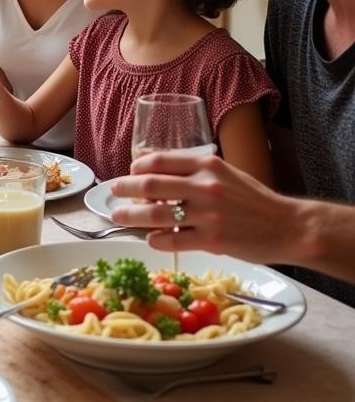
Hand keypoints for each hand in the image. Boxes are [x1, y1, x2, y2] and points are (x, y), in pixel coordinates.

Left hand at [111, 152, 291, 261]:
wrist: (289, 226)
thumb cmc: (254, 200)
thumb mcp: (226, 174)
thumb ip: (195, 174)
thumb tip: (157, 178)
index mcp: (207, 165)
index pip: (159, 161)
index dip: (137, 168)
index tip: (129, 174)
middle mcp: (205, 187)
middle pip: (150, 185)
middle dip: (124, 189)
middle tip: (113, 193)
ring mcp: (208, 215)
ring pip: (155, 214)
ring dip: (131, 216)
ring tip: (119, 217)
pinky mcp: (211, 240)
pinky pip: (171, 239)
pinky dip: (155, 239)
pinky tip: (150, 238)